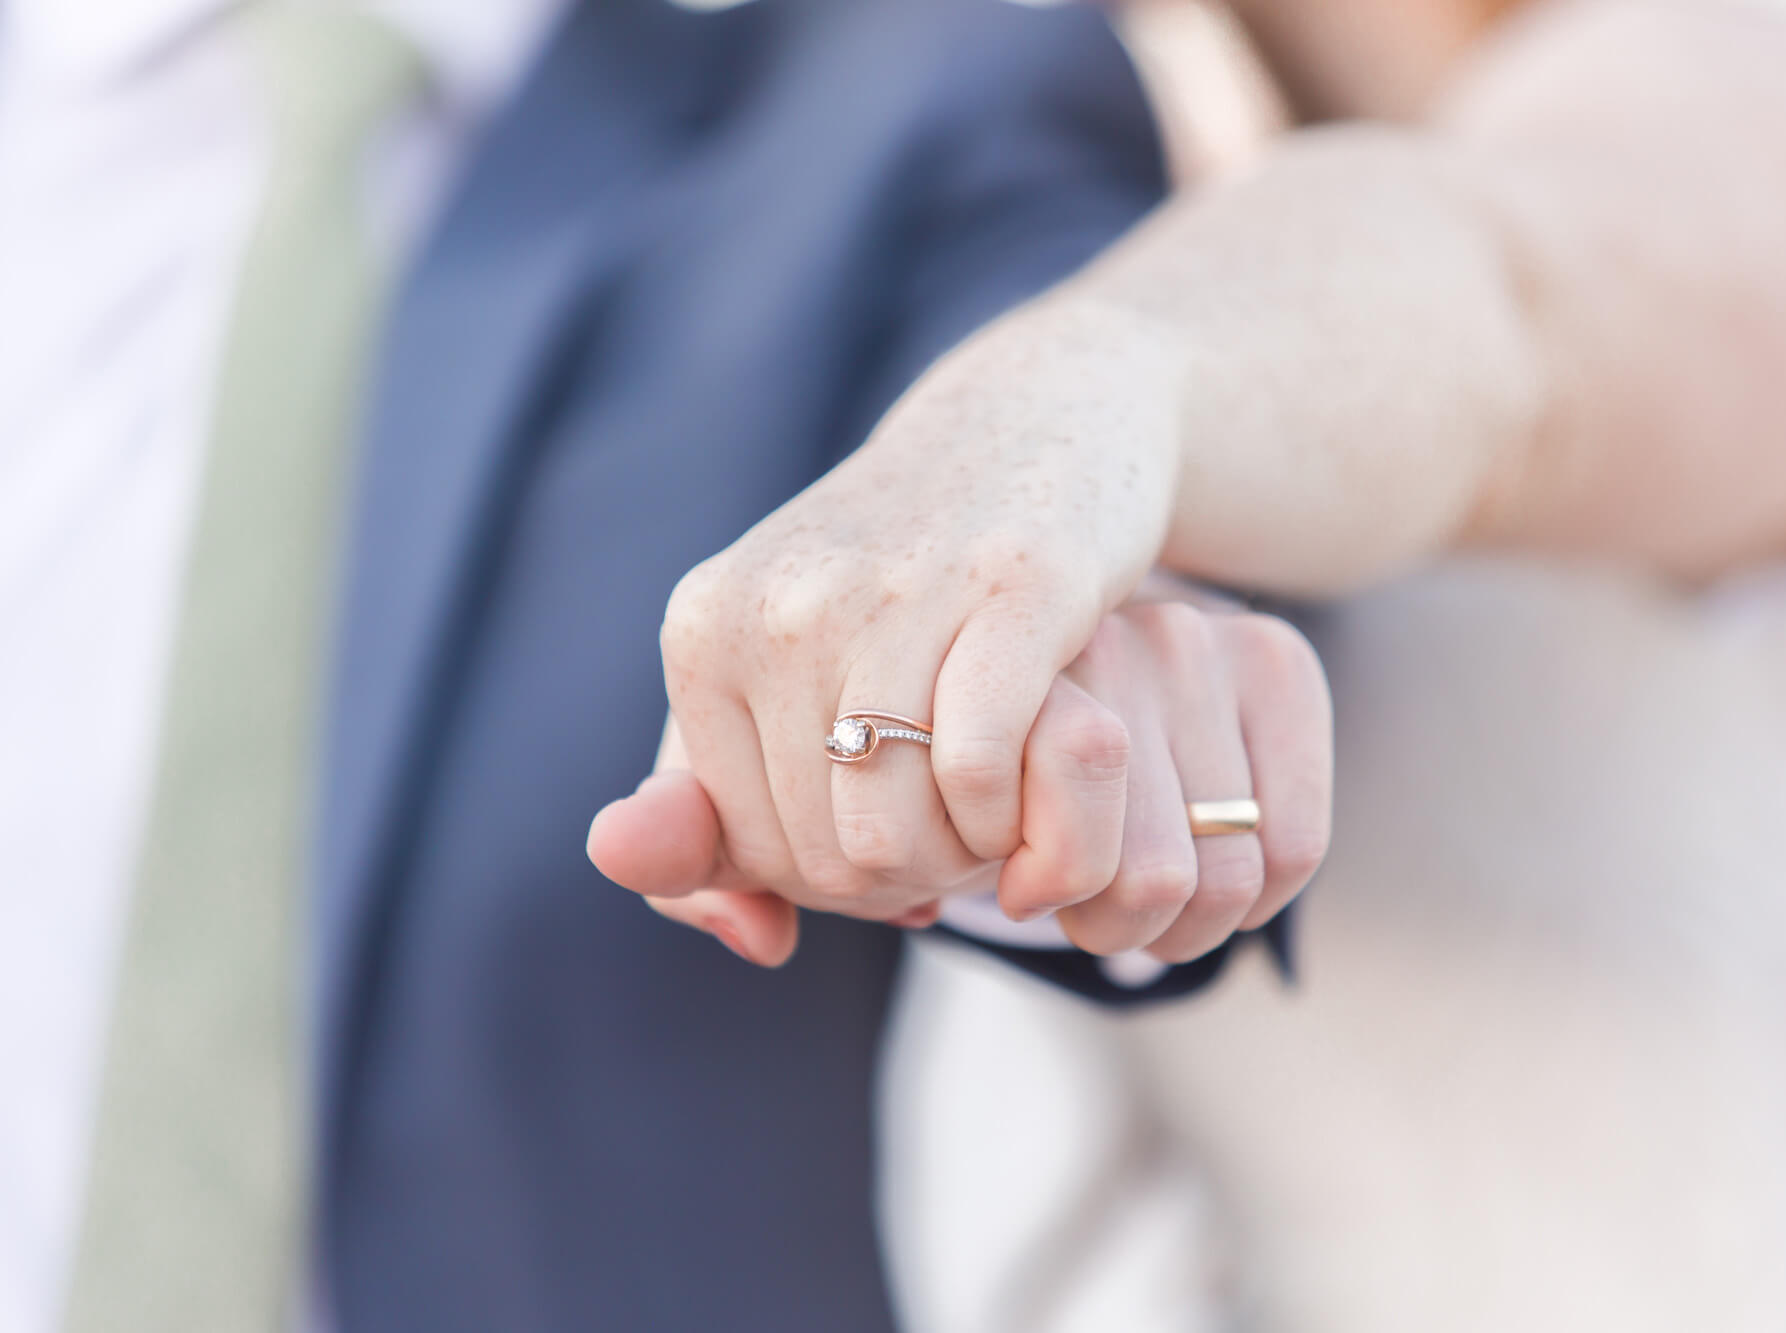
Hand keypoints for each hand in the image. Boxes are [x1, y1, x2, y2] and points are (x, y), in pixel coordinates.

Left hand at [629, 315, 1188, 927]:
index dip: (827, 876)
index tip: (885, 830)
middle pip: (819, 856)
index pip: (743, 849)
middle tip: (951, 830)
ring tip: (987, 819)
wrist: (1036, 423)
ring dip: (957, 860)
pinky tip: (1028, 790)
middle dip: (897, 875)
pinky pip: (976, 767)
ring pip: (888, 834)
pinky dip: (1006, 818)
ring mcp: (892, 590)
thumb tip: (752, 941)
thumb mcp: (787, 678)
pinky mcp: (1012, 585)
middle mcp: (778, 605)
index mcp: (705, 628)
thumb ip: (721, 818)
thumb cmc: (905, 583)